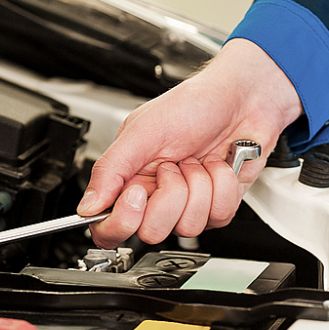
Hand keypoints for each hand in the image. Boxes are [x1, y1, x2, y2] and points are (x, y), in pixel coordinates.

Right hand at [77, 38, 302, 247]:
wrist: (241, 98)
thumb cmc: (193, 105)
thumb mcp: (143, 130)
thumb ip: (110, 169)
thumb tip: (87, 206)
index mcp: (129, 179)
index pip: (110, 227)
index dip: (122, 221)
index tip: (138, 193)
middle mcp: (157, 196)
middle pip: (151, 231)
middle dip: (170, 196)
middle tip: (174, 166)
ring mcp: (188, 203)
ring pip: (187, 226)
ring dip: (199, 186)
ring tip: (198, 160)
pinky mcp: (217, 205)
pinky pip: (218, 216)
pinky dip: (222, 186)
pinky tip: (218, 166)